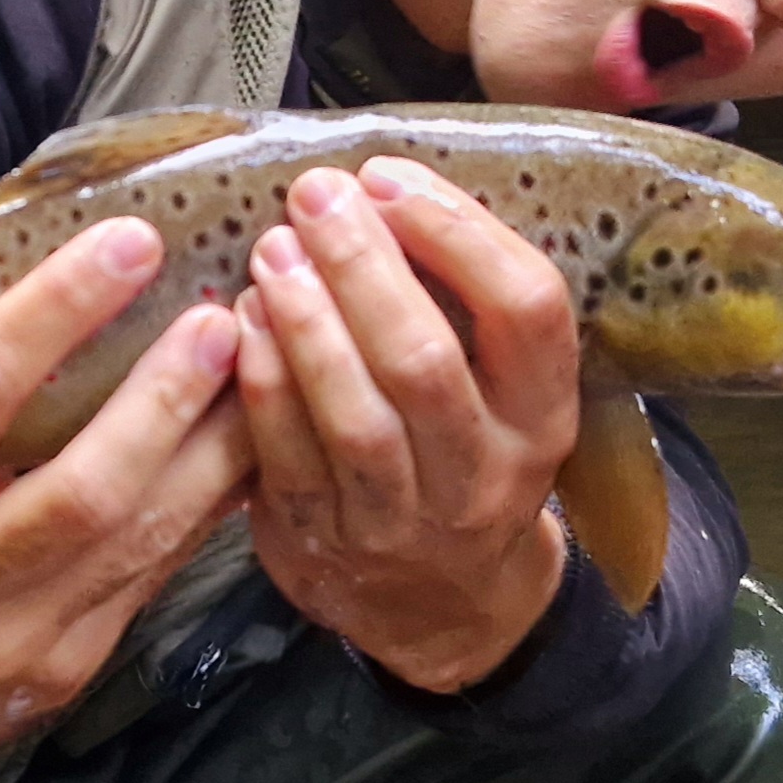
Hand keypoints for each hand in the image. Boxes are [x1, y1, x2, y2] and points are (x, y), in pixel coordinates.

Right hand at [0, 217, 253, 782]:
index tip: (129, 243)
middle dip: (164, 396)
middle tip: (221, 317)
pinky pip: (154, 574)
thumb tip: (79, 281)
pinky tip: (245, 444)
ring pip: (138, 538)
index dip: (57, 310)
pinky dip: (206, 503)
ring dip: (212, 449)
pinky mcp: (67, 670)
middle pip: (82, 487)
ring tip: (260, 369)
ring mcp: (12, 641)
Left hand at [235, 157, 579, 691]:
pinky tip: (239, 321)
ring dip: (308, 323)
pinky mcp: (328, 544)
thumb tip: (380, 183)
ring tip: (272, 249)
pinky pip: (289, 460)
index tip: (389, 178)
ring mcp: (406, 520)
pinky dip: (263, 385)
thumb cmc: (460, 453)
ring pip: (357, 417)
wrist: (443, 605)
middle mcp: (486, 472)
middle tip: (315, 195)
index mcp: (543, 415)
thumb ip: (462, 302)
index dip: (458, 234)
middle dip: (364, 266)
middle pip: (427, 360)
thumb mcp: (503, 390)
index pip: (528, 310)